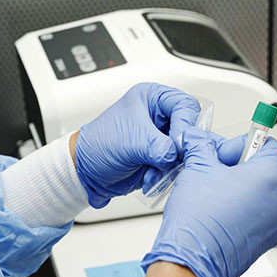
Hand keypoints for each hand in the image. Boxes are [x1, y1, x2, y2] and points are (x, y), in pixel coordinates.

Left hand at [74, 83, 199, 207]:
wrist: (86, 172)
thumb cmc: (98, 145)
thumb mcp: (132, 140)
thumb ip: (161, 146)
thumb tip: (179, 154)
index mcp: (151, 98)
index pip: (184, 105)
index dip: (185, 125)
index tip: (178, 143)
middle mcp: (158, 115)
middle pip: (189, 127)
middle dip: (180, 147)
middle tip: (173, 158)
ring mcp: (160, 137)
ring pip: (184, 149)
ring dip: (173, 164)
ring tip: (155, 171)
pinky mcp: (160, 156)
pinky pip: (176, 165)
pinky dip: (167, 174)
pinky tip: (152, 177)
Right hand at [142, 127, 276, 276]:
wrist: (192, 262)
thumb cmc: (198, 220)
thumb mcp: (196, 167)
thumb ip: (201, 146)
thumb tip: (198, 138)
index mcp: (271, 178)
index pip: (268, 144)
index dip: (241, 144)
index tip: (221, 152)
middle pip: (264, 169)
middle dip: (236, 166)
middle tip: (211, 170)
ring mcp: (275, 224)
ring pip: (259, 193)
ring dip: (236, 187)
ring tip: (209, 193)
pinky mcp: (264, 241)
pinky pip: (256, 215)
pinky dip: (239, 208)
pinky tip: (214, 212)